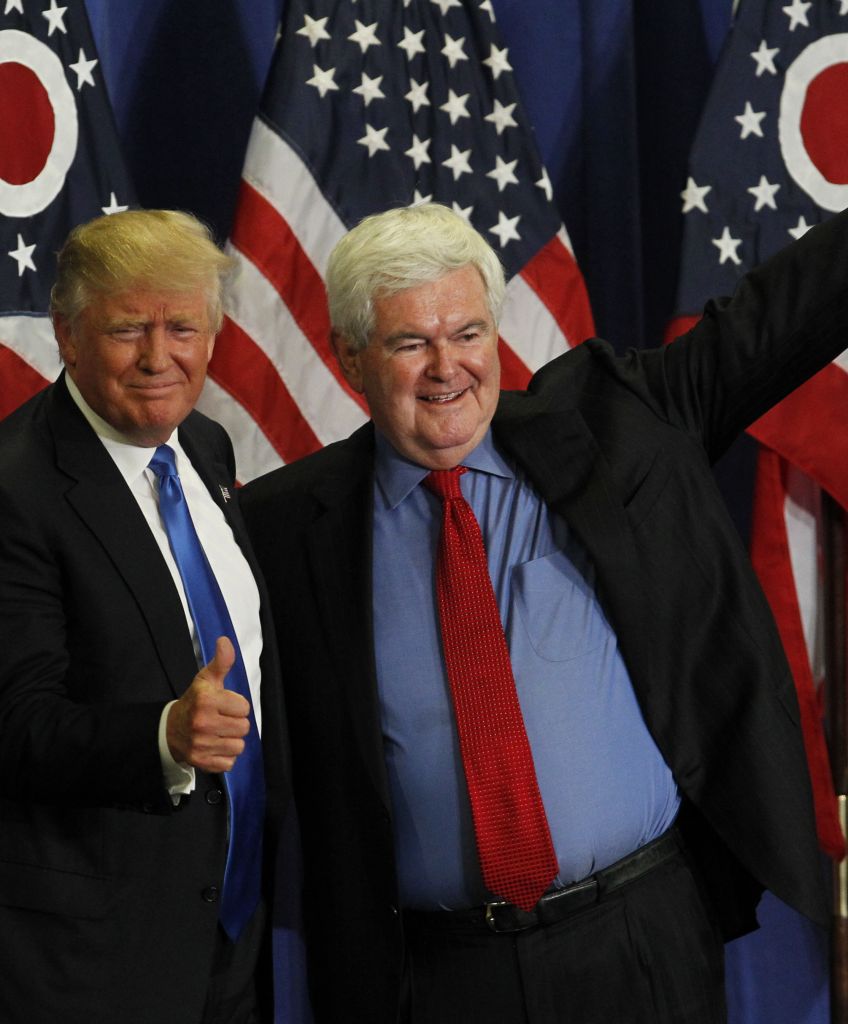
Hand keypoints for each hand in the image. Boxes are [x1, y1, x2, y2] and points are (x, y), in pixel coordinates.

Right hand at [166, 637, 250, 772]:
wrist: (170, 729)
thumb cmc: (194, 701)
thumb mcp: (206, 679)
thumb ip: (221, 661)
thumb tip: (225, 641)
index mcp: (206, 700)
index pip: (244, 707)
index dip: (237, 705)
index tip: (224, 704)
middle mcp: (202, 723)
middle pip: (244, 727)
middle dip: (236, 723)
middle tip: (222, 719)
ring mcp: (201, 744)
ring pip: (239, 746)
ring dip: (231, 740)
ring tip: (219, 732)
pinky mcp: (201, 761)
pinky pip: (230, 762)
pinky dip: (225, 756)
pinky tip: (214, 746)